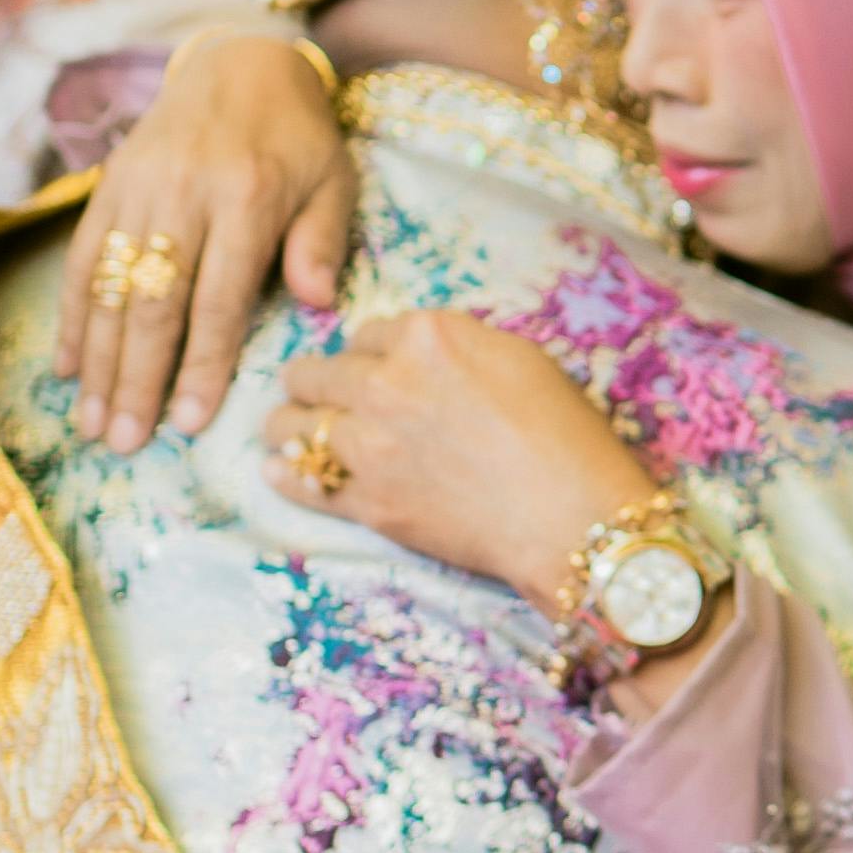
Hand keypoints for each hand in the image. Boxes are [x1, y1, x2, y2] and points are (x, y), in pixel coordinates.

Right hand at [60, 29, 354, 452]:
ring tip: (93, 422)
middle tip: (125, 443)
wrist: (239, 66)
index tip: (190, 422)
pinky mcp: (106, 187)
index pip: (218, 300)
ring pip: (107, 288)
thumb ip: (323, 243)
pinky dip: (72, 317)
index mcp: (247, 199)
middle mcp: (182, 196)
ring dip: (97, 362)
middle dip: (136, 380)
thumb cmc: (299, 139)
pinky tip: (67, 367)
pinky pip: (80, 259)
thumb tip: (320, 306)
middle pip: (151, 303)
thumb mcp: (333, 183)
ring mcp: (136, 191)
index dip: (202, 365)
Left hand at [261, 312, 657, 602]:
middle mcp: (386, 383)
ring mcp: (369, 445)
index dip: (372, 353)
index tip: (378, 368)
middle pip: (314, 371)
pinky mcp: (366, 501)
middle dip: (316, 382)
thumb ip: (459, 347)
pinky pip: (301, 481)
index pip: (367, 333)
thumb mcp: (522, 361)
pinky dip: (285, 474)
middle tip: (322, 395)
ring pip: (291, 422)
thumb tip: (422, 357)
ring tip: (296, 432)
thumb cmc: (568, 437)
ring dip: (291, 424)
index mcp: (428, 338)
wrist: (574, 518)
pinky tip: (279, 468)